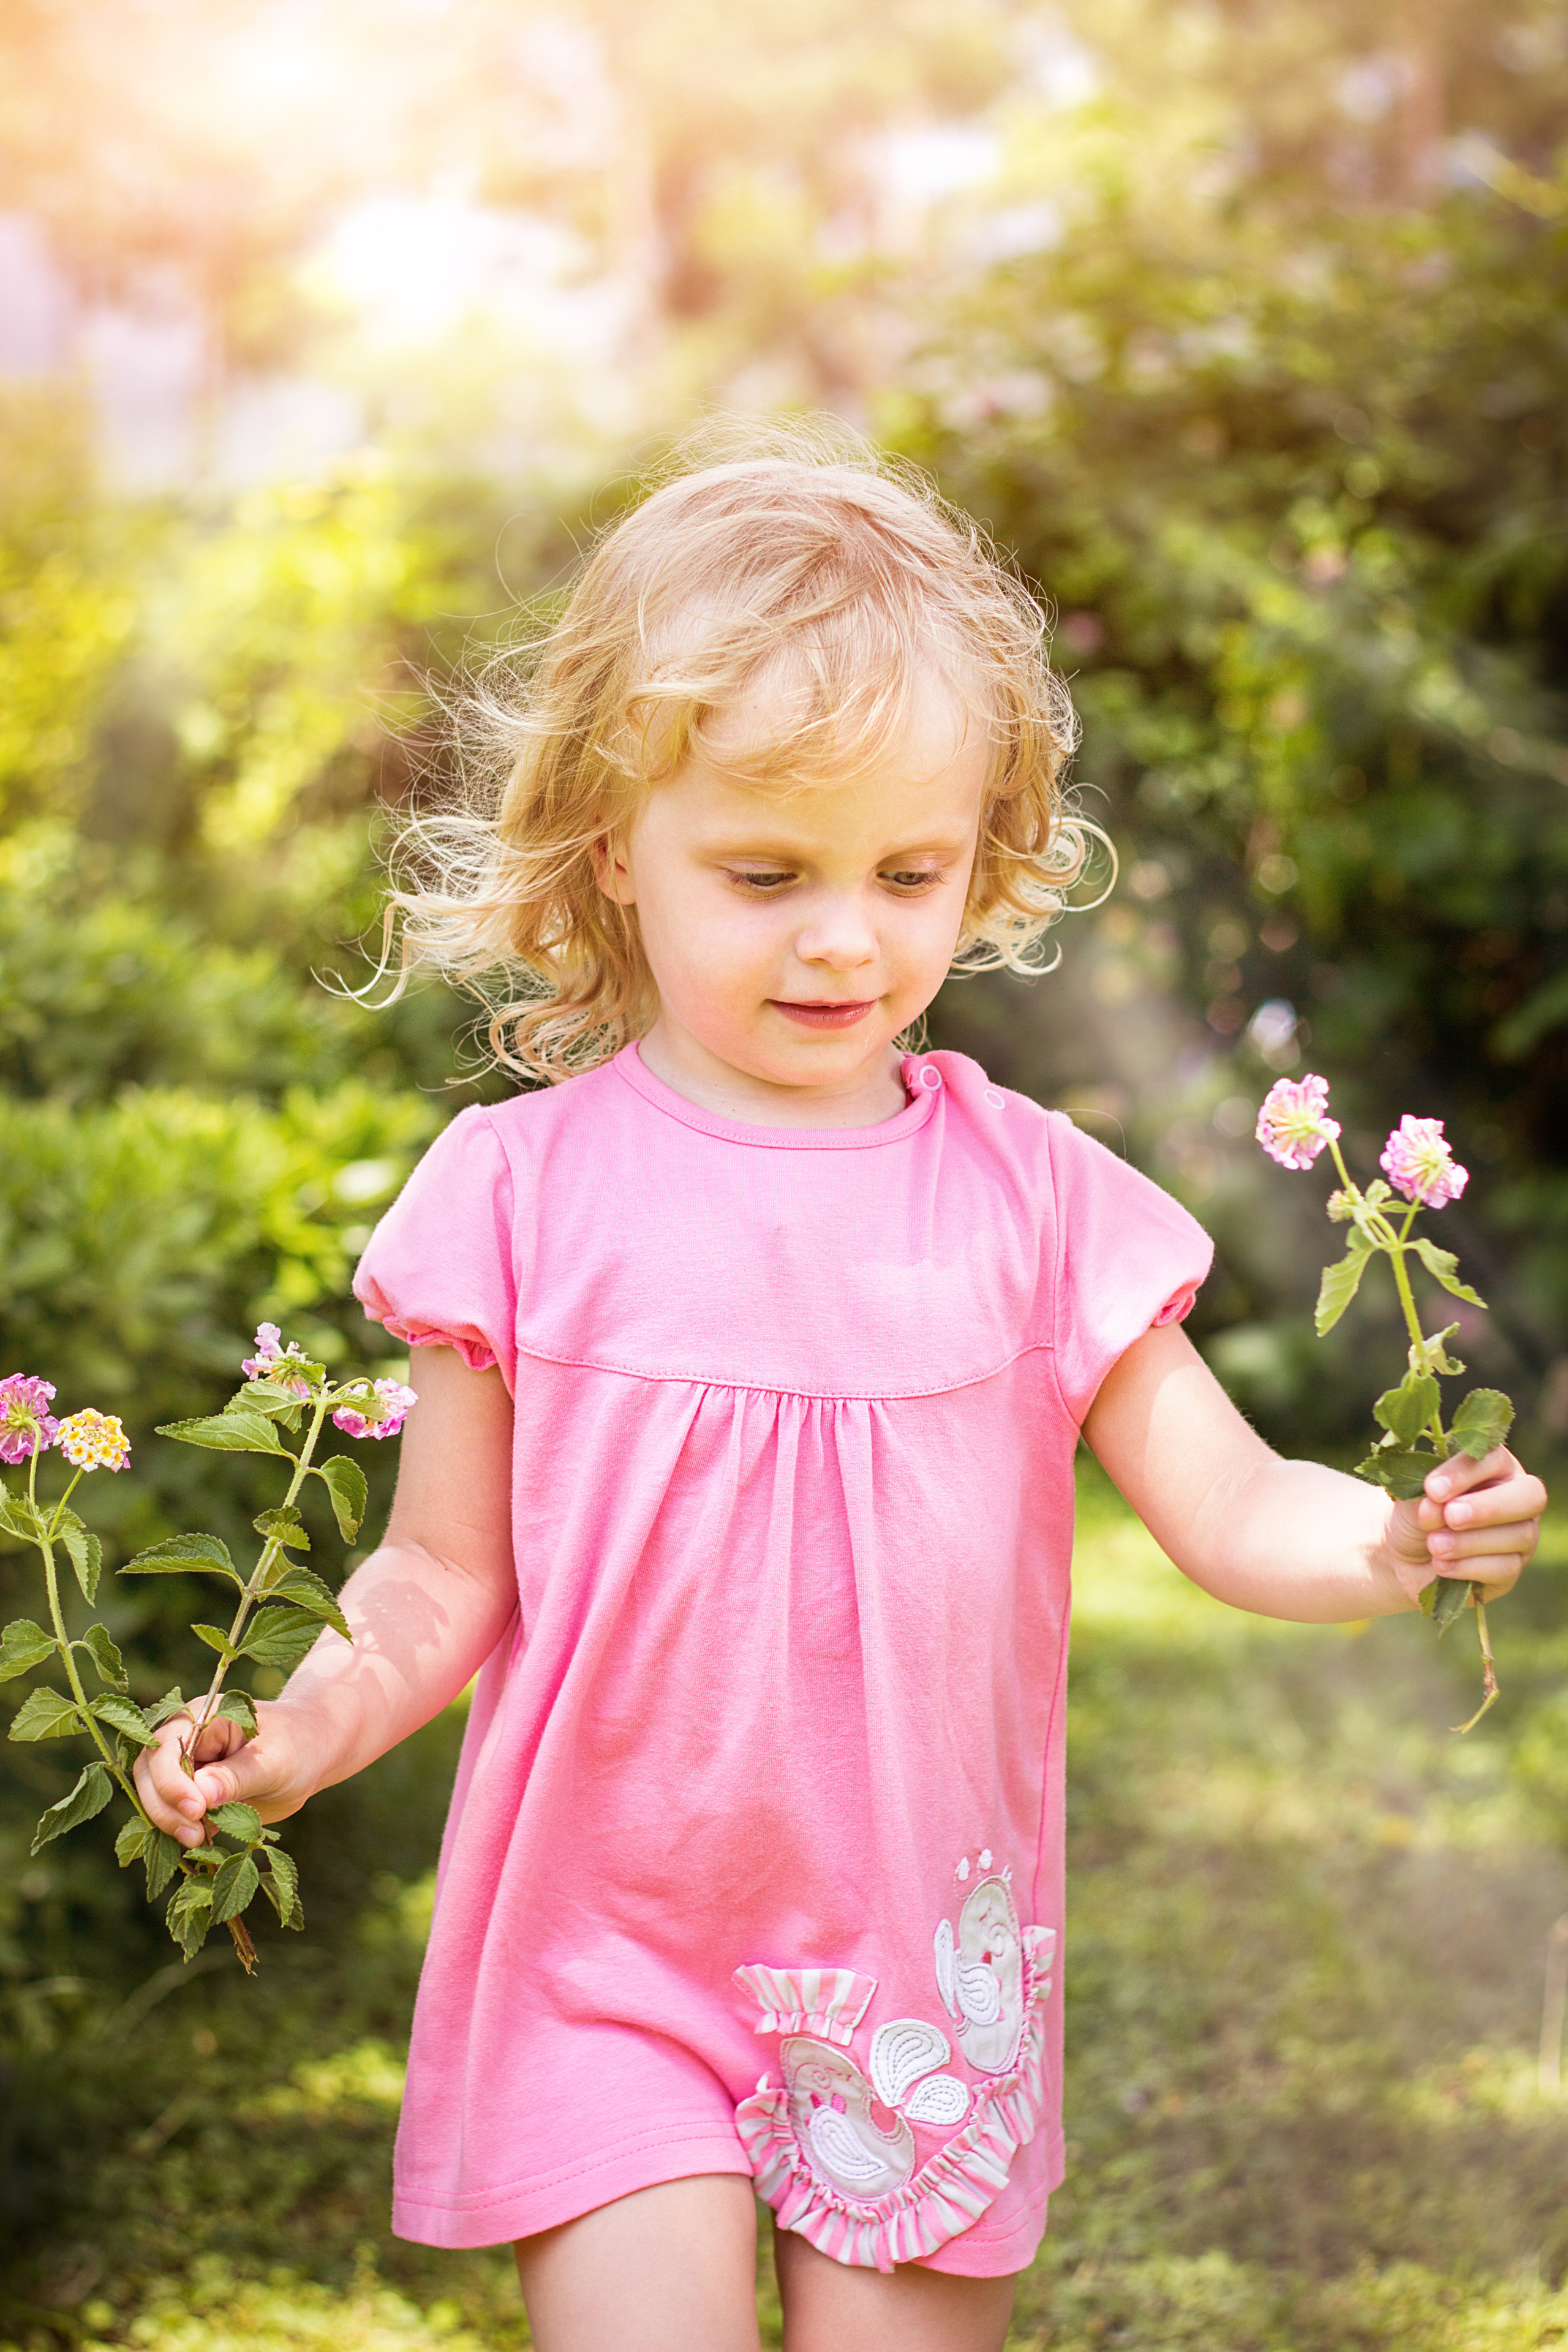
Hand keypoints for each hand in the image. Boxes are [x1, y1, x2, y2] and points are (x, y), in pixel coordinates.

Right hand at [133, 1700, 317, 1847]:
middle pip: (149, 1774)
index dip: (171, 1781)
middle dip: (165, 1807)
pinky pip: (172, 1814)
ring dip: (169, 1823)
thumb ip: (236, 1777)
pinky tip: (200, 1843)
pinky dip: (179, 1830)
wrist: (312, 1753)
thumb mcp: (274, 1760)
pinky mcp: (192, 1793)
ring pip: (154, 1797)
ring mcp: (186, 1767)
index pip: (165, 1748)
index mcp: (203, 1717)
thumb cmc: (297, 1744)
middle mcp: (185, 1739)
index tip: (196, 1810)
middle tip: (193, 1835)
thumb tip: (199, 1796)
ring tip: (199, 1841)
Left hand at [1385, 1445, 1546, 1606]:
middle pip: (1530, 1495)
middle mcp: (1516, 1497)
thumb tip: (1437, 1507)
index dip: (1465, 1473)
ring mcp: (1521, 1535)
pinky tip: (1441, 1565)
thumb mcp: (1413, 1498)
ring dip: (1470, 1542)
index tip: (1432, 1489)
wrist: (1407, 1555)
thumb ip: (1427, 1497)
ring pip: (1520, 1535)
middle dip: (1488, 1507)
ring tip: (1434, 1545)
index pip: (1495, 1458)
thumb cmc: (1416, 1513)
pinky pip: (1506, 1569)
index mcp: (1494, 1466)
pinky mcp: (1512, 1569)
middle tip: (1450, 1516)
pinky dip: (1469, 1567)